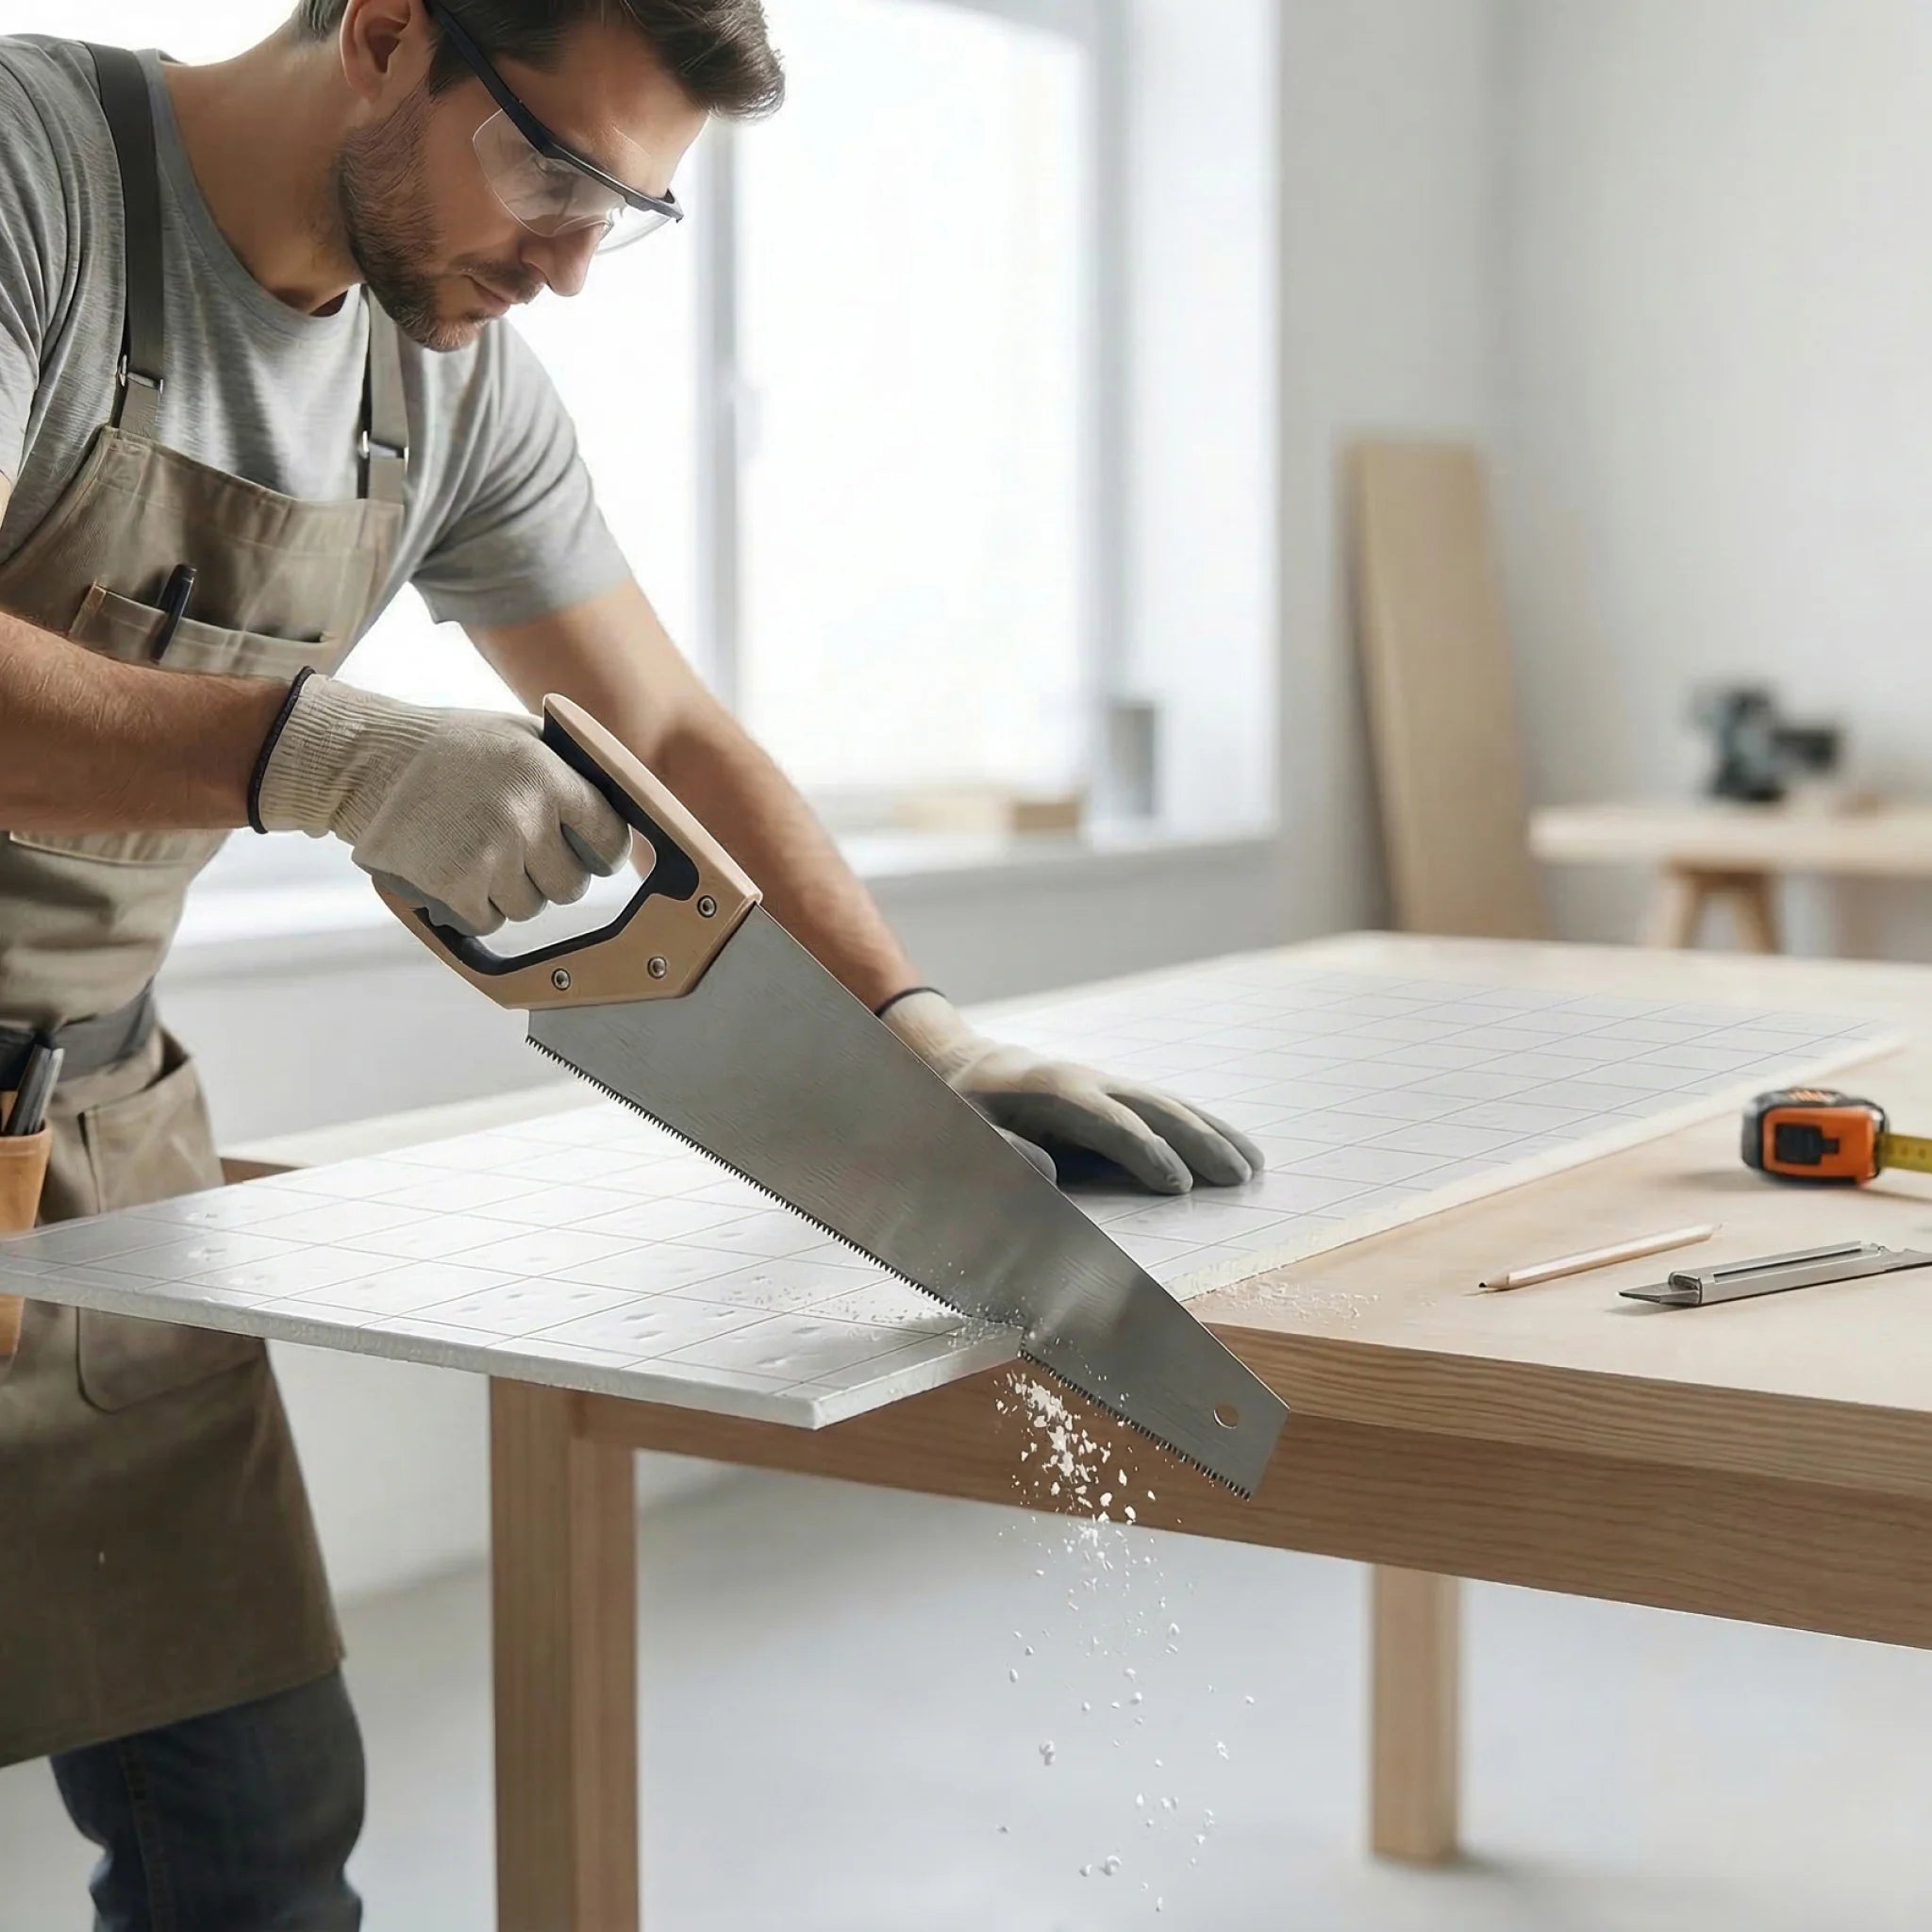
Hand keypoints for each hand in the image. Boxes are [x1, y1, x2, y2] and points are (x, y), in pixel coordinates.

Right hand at [254, 676, 630, 934]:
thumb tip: (621, 806)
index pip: (609, 839)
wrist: (369, 760)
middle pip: (570, 885)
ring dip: (511, 890)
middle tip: (523, 853)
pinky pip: (489, 919)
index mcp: (549, 776)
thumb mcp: (520, 735)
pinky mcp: (455, 885)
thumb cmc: (451, 746)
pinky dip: (475, 905)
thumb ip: (569, 769)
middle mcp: (525, 817)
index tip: (591, 855)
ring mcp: (490, 855)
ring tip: (481, 851)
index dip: (602, 852)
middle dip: (552, 875)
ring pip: (530, 906)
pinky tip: (457, 870)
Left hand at [881, 990, 1264, 1194]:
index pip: (1110, 1123)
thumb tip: (1049, 1172)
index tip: (1180, 1186)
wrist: (959, 1064)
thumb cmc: (958, 1109)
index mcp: (1052, 1090)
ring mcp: (1105, 1083)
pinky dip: (1201, 1127)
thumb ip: (1000, 1150)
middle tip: (1239, 1177)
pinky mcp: (1112, 1095)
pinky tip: (1232, 1147)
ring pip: (1168, 1105)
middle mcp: (1088, 1081)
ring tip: (1254, 1166)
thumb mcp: (963, 1130)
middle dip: (1199, 1142)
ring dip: (1213, 1134)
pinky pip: (1163, 1109)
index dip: (1146, 1153)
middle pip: (1154, 1109)